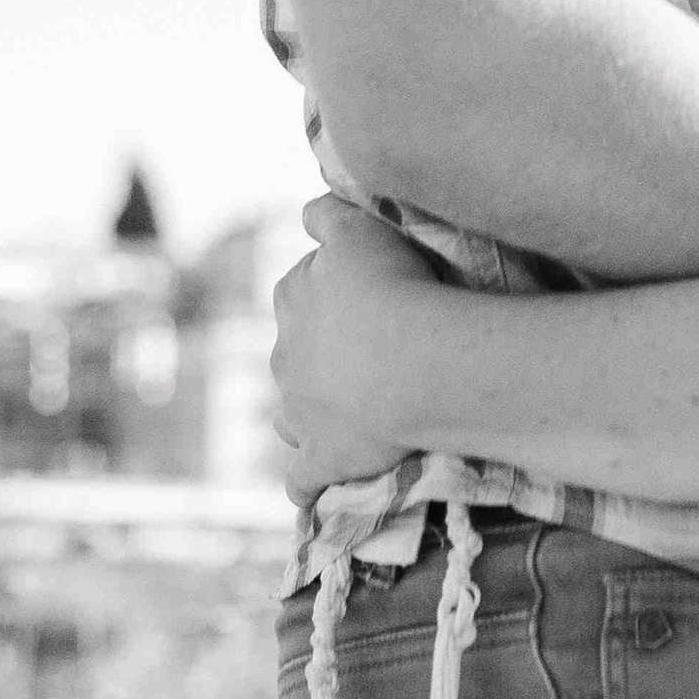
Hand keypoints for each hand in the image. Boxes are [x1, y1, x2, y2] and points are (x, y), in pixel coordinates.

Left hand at [270, 199, 444, 496]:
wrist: (415, 362)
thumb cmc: (394, 286)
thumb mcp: (360, 229)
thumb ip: (329, 214)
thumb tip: (308, 210)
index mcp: (291, 298)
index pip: (304, 287)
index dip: (339, 291)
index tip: (374, 294)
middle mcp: (283, 357)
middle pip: (296, 352)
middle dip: (323, 355)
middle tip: (375, 353)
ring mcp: (298, 414)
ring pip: (290, 414)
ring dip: (311, 413)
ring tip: (351, 412)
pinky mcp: (320, 461)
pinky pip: (301, 481)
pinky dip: (307, 484)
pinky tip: (315, 488)